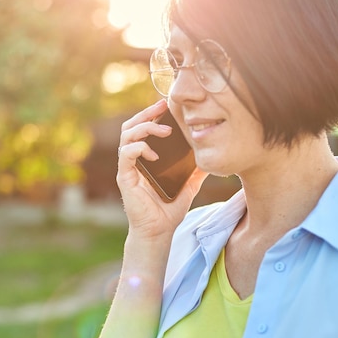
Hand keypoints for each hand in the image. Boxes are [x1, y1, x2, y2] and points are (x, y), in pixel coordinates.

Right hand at [117, 99, 208, 240]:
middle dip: (146, 113)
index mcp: (145, 158)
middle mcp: (133, 160)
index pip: (143, 128)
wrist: (159, 232)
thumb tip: (212, 157)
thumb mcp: (189, 186)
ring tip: (164, 130)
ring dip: (145, 127)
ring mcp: (128, 167)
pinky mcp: (125, 177)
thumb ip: (196, 171)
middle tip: (162, 105)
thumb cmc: (169, 210)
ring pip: (127, 135)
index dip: (151, 114)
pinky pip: (126, 154)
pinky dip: (140, 148)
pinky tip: (154, 154)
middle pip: (131, 126)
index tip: (166, 105)